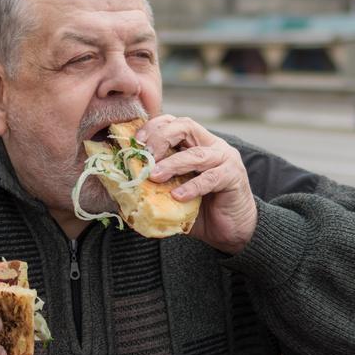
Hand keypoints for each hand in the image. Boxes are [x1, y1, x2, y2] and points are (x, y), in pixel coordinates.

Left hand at [137, 115, 256, 254]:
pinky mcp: (234, 177)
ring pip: (196, 153)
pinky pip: (211, 178)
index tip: (136, 142)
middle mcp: (212, 145)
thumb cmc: (202, 210)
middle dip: (161, 137)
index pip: (174, 123)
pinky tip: (178, 196)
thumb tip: (121, 193)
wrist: (233, 231)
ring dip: (172, 164)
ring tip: (154, 176)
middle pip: (186, 127)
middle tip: (145, 155)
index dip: (153, 127)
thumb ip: (154, 188)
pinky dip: (192, 186)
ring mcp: (225, 159)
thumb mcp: (173, 194)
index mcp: (196, 143)